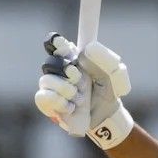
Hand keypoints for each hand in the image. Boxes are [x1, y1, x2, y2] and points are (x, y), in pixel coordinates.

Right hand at [35, 33, 133, 148]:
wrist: (106, 116)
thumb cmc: (108, 91)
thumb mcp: (115, 75)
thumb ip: (105, 60)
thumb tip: (87, 49)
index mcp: (73, 58)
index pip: (57, 44)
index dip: (56, 42)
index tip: (61, 43)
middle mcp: (59, 70)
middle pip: (50, 61)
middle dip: (67, 71)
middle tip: (79, 78)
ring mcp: (51, 86)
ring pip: (46, 80)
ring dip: (67, 90)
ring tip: (81, 99)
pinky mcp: (47, 102)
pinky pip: (43, 97)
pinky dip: (60, 102)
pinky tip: (71, 107)